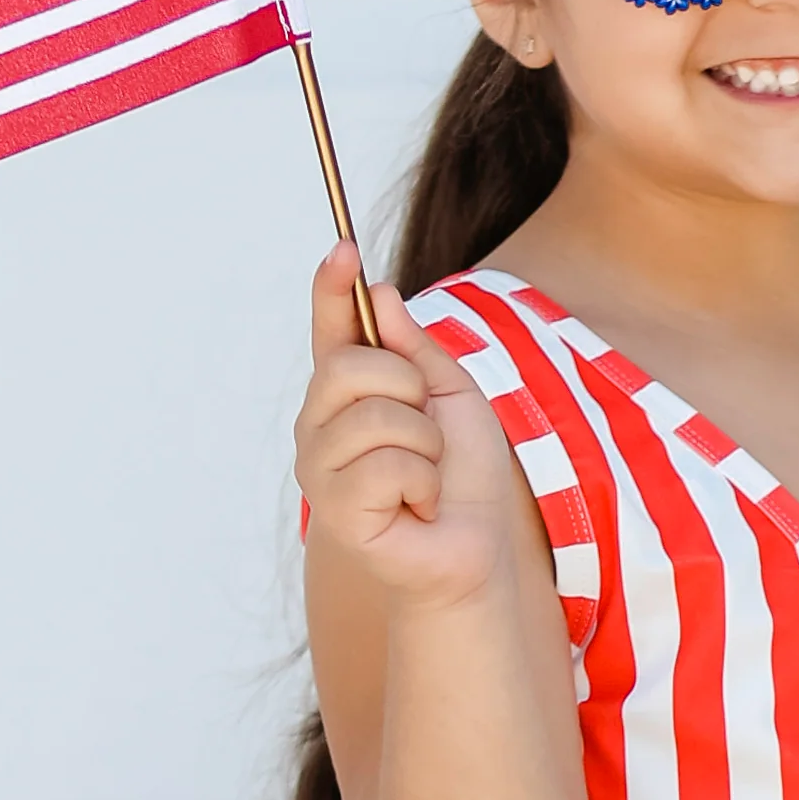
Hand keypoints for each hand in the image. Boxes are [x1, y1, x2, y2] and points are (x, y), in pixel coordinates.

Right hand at [294, 249, 518, 618]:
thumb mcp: (451, 395)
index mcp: (347, 395)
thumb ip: (415, 348)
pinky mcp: (335, 512)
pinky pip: (387, 466)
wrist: (478, 550)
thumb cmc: (464, 478)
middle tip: (429, 433)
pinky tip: (421, 506)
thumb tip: (379, 293)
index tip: (344, 248)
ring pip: (375, 417)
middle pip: (349, 366)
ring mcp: (320, 470)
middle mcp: (320, 427)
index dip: (332, 288)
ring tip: (428, 479)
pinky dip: (424, 484)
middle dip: (410, 390)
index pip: (331, 329)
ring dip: (425, 446)